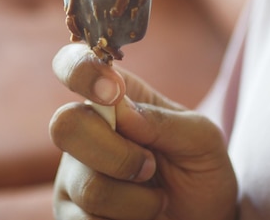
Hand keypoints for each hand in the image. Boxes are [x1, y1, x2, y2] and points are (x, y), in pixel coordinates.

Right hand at [49, 43, 237, 219]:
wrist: (203, 219)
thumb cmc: (200, 170)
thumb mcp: (201, 140)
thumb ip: (165, 121)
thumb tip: (121, 112)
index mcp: (114, 97)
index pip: (74, 65)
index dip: (82, 70)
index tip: (113, 91)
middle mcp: (85, 130)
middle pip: (65, 125)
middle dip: (118, 154)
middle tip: (150, 167)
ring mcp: (73, 174)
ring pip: (88, 185)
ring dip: (137, 201)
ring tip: (157, 201)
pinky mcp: (70, 215)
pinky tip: (140, 219)